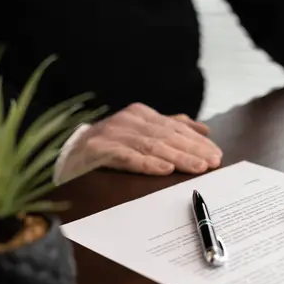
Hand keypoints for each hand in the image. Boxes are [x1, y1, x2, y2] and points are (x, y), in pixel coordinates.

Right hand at [65, 103, 222, 177]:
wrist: (67, 153)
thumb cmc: (110, 145)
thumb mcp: (141, 132)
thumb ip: (170, 127)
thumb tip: (203, 128)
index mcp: (141, 114)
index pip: (175, 128)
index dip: (197, 141)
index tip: (216, 154)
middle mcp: (128, 121)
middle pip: (167, 136)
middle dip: (193, 150)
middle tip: (213, 162)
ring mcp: (113, 134)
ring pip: (152, 146)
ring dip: (178, 157)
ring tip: (197, 167)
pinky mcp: (99, 150)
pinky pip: (128, 157)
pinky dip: (148, 163)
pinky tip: (165, 169)